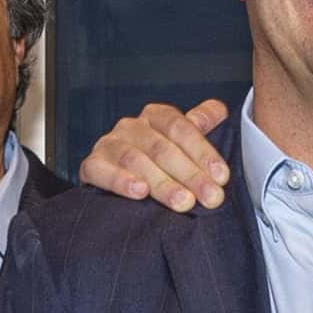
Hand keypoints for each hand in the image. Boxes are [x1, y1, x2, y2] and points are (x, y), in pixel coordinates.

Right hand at [85, 98, 233, 210]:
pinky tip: (140, 192)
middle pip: (162, 147)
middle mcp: (131, 126)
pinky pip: (102, 172)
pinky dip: (121, 181)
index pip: (181, 127)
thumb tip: (220, 110)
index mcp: (156, 117)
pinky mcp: (91, 165)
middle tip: (210, 197)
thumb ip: (200, 124)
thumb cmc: (156, 160)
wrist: (115, 179)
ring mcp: (109, 144)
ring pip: (136, 160)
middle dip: (190, 174)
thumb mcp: (180, 141)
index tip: (221, 177)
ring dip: (162, 183)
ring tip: (182, 202)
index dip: (203, 151)